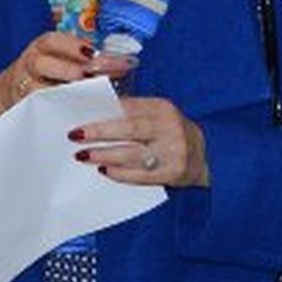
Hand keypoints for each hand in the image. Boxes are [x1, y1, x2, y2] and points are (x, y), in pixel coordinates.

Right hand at [0, 33, 135, 118]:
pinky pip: (38, 113)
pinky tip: (77, 119)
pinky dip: (57, 116)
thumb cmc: (50, 74)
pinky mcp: (25, 109)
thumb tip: (126, 65)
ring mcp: (22, 88)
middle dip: (68, 70)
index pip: (51, 41)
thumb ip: (86, 61)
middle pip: (40, 64)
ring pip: (37, 91)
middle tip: (91, 77)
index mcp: (40, 49)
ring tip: (87, 102)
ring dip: (63, 95)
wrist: (13, 92)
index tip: (92, 53)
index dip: (71, 45)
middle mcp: (27, 66)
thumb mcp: (61, 59)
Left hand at [66, 96, 208, 186]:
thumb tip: (92, 113)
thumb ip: (131, 111)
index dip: (103, 111)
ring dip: (105, 155)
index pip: (129, 107)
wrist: (205, 154)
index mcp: (162, 108)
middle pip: (129, 129)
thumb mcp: (156, 113)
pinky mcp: (173, 172)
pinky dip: (121, 173)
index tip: (79, 115)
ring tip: (84, 156)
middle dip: (100, 132)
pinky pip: (142, 175)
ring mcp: (173, 151)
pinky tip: (105, 171)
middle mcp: (170, 128)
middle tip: (75, 135)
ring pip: (133, 154)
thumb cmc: (169, 130)